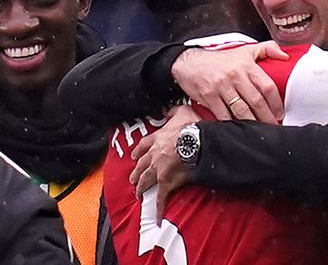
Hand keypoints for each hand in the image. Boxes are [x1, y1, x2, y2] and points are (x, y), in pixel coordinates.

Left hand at [130, 106, 199, 222]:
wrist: (195, 142)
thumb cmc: (190, 127)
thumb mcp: (182, 112)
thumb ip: (174, 111)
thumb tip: (171, 109)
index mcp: (156, 139)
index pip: (143, 146)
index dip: (138, 151)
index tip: (134, 156)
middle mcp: (153, 155)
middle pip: (141, 166)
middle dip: (136, 173)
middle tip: (132, 179)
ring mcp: (158, 170)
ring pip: (145, 180)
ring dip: (141, 188)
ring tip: (138, 194)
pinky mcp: (166, 182)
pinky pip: (160, 198)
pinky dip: (157, 208)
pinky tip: (156, 217)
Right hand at [171, 41, 287, 123]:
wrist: (189, 62)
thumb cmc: (218, 59)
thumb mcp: (244, 50)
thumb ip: (266, 49)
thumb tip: (284, 56)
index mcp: (246, 65)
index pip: (267, 86)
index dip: (276, 103)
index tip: (280, 113)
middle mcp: (235, 75)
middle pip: (256, 101)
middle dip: (267, 117)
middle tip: (273, 126)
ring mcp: (221, 87)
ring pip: (241, 110)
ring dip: (252, 123)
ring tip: (259, 130)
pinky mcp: (209, 96)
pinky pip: (224, 115)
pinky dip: (232, 124)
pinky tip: (239, 129)